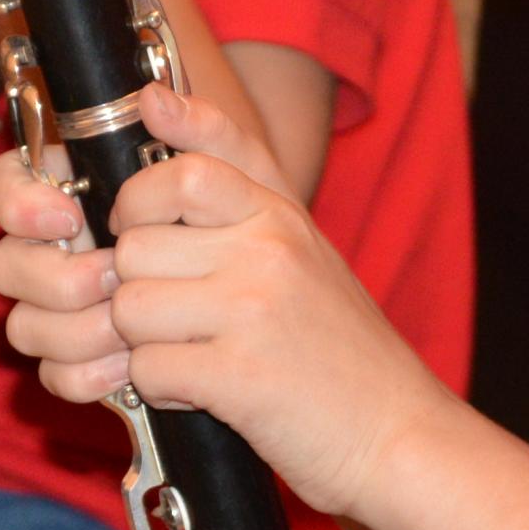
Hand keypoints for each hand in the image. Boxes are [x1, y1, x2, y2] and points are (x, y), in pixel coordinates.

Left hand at [0, 81, 440, 518]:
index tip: (139, 226)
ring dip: (143, 344)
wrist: (398, 434)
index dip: (139, 196)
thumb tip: (151, 95)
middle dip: (135, 289)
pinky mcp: (241, 376)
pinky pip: (148, 369)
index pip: (186, 164)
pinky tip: (203, 391)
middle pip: (136, 244)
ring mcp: (255, 309)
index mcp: (280, 212)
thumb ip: (233, 175)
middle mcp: (269, 247)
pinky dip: (162, 390)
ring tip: (190, 355)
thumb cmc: (337, 344)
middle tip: (172, 318)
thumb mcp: (298, 245)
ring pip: (130, 307)